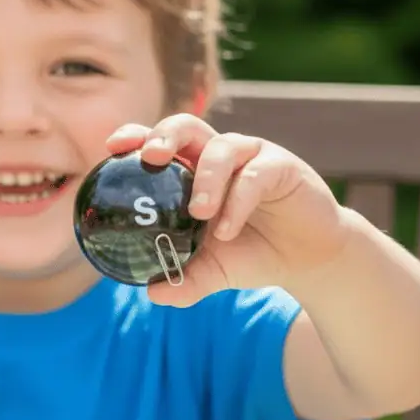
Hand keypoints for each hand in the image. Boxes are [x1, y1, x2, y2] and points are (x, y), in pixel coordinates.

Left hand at [105, 114, 353, 306]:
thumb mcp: (210, 273)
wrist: (307, 260)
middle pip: (186, 126)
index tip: (112, 148)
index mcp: (192, 170)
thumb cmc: (250, 254)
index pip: (158, 143)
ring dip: (207, 178)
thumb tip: (152, 294)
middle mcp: (218, 156)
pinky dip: (238, 200)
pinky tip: (228, 230)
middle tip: (152, 159)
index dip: (136, 137)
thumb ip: (182, 281)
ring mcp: (251, 157)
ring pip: (222, 146)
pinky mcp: (282, 166)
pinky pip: (255, 175)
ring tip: (199, 214)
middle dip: (165, 135)